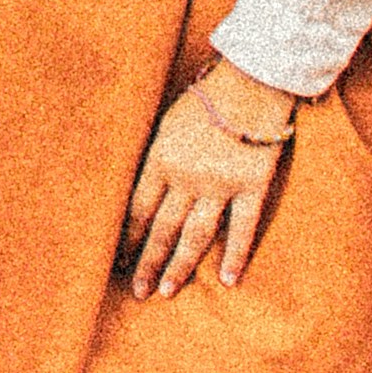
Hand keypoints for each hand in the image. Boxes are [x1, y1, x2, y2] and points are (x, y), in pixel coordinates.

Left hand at [125, 69, 295, 294]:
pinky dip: (235, 255)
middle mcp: (187, 176)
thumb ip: (155, 157)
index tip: (118, 263)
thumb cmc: (207, 98)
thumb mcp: (167, 123)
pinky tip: (227, 280)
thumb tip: (137, 192)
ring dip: (180, 266)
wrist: (253, 79)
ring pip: (195, 235)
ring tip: (168, 292)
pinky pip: (242, 227)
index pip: (136, 209)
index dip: (127, 239)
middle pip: (162, 228)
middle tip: (138, 293)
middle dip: (147, 262)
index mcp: (160, 158)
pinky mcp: (253, 185)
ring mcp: (221, 183)